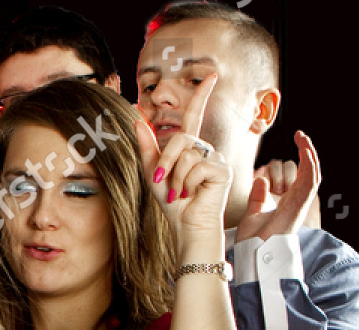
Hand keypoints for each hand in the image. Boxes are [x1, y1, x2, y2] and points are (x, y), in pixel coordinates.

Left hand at [134, 73, 233, 243]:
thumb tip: (136, 118)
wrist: (185, 224)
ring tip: (180, 191)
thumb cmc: (172, 201)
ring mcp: (216, 159)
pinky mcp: (222, 170)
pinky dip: (186, 182)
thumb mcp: (153, 172)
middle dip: (166, 161)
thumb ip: (147, 146)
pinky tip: (191, 193)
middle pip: (181, 139)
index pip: (195, 117)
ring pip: (187, 154)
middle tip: (162, 181)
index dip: (201, 96)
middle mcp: (205, 150)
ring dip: (175, 176)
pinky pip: (196, 167)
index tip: (211, 77)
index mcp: (190, 148)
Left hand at [240, 133, 322, 241]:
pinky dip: (309, 165)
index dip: (300, 160)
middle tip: (301, 136)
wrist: (253, 256)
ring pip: (312, 174)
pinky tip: (305, 151)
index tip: (295, 143)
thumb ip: (258, 197)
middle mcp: (297, 203)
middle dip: (307, 153)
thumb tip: (261, 179)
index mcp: (288, 203)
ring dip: (310, 155)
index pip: (300, 177)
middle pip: (309, 173)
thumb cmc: (252, 241)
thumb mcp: (253, 213)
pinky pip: (310, 181)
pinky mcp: (299, 206)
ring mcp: (299, 204)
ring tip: (303, 139)